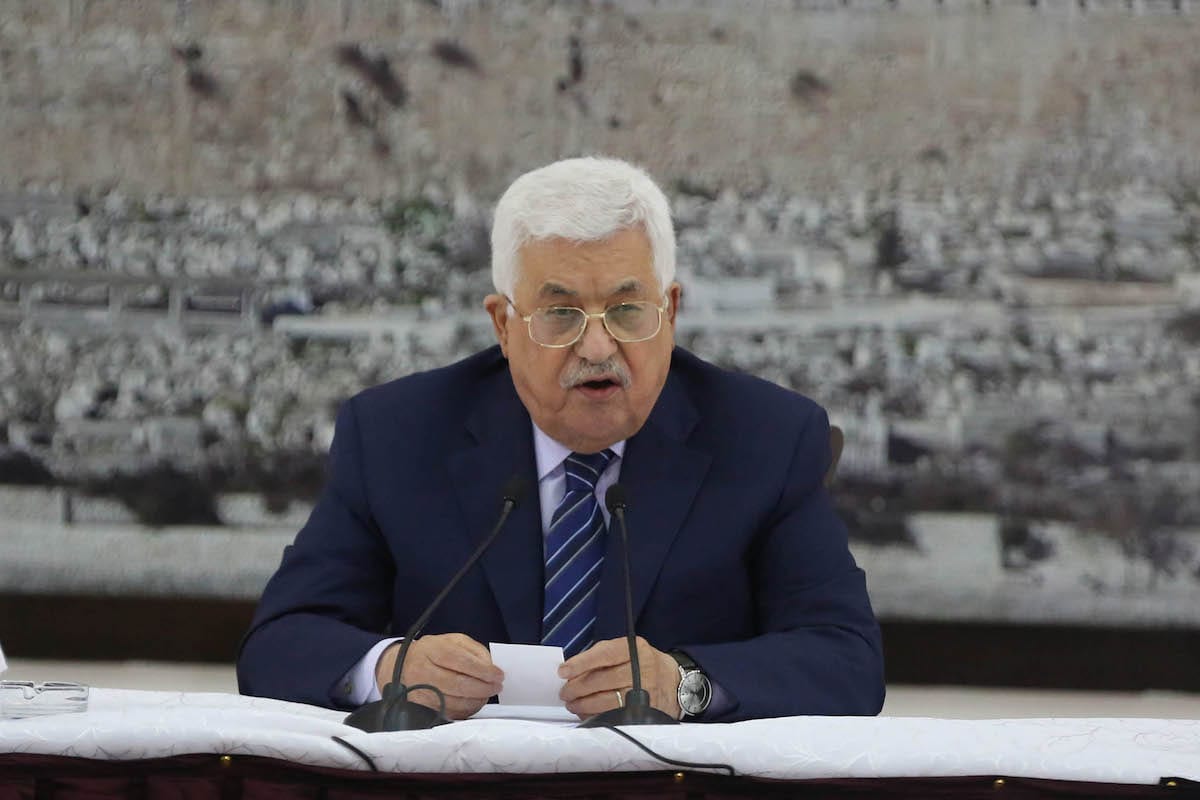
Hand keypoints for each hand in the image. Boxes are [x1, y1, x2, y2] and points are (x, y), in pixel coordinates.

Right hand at [375, 633, 504, 719]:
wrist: (399, 666)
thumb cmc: (433, 652)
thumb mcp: (453, 641)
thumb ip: (474, 650)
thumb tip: (491, 667)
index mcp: (432, 650)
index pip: (461, 661)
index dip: (483, 670)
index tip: (499, 675)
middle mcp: (423, 671)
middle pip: (458, 684)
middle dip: (483, 688)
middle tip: (497, 687)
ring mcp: (420, 691)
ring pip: (454, 702)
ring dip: (477, 700)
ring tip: (487, 694)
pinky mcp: (421, 707)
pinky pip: (449, 712)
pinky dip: (466, 709)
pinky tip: (474, 702)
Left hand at [557, 636, 680, 719]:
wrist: (675, 683)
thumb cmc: (643, 664)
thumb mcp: (628, 651)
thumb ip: (601, 656)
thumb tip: (572, 670)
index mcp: (635, 648)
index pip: (605, 654)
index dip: (581, 663)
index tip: (563, 672)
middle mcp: (642, 668)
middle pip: (603, 680)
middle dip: (577, 688)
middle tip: (565, 692)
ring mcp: (645, 692)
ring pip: (607, 701)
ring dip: (584, 705)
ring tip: (573, 704)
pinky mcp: (645, 711)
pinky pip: (615, 716)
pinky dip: (596, 716)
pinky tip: (587, 714)